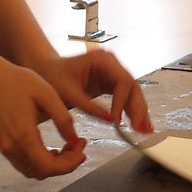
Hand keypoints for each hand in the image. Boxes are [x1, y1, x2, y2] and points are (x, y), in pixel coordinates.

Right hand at [0, 63, 87, 178]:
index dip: (70, 165)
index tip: (82, 150)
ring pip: (34, 172)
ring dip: (54, 165)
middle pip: (43, 172)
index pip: (49, 167)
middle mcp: (13, 148)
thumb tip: (74, 140)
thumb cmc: (17, 82)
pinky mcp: (4, 146)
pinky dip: (42, 162)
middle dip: (66, 164)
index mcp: (24, 136)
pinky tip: (52, 149)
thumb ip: (63, 119)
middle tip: (78, 145)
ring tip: (67, 147)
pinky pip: (26, 164)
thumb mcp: (47, 94)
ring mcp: (6, 149)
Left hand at [27, 49, 155, 132]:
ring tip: (145, 131)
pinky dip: (131, 112)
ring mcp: (112, 74)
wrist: (46, 71)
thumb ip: (89, 107)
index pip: (122, 81)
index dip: (123, 102)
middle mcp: (112, 64)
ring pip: (132, 94)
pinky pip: (125, 98)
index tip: (117, 121)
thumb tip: (111, 121)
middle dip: (138, 109)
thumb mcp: (68, 93)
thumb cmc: (53, 77)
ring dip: (139, 112)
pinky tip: (138, 125)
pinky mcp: (110, 84)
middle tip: (141, 129)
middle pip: (132, 87)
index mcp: (102, 60)